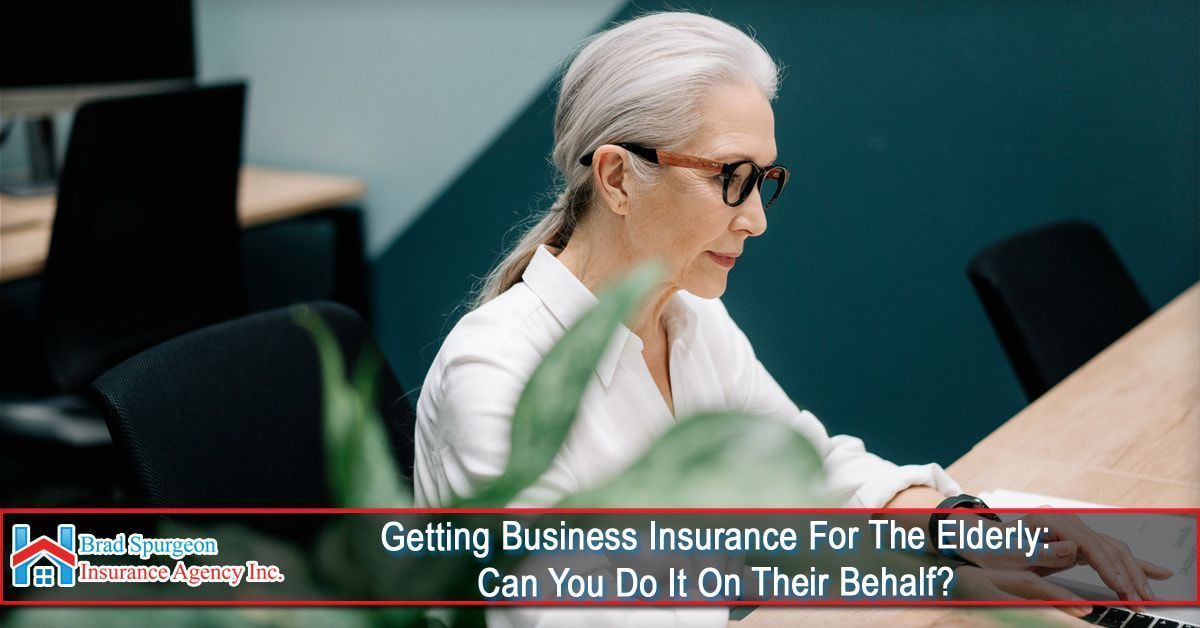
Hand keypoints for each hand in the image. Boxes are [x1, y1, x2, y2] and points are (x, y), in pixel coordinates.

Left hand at [955, 512, 1172, 610]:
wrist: (984, 542)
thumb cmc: (994, 549)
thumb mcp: (1012, 553)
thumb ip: (1043, 552)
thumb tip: (1074, 548)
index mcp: (1052, 521)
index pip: (1091, 547)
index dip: (1110, 569)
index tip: (1123, 590)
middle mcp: (1068, 521)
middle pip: (1108, 547)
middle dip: (1129, 575)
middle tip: (1143, 601)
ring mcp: (1075, 529)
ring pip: (1114, 550)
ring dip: (1134, 573)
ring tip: (1150, 596)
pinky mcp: (1079, 541)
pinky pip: (1109, 553)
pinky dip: (1130, 565)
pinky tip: (1155, 573)